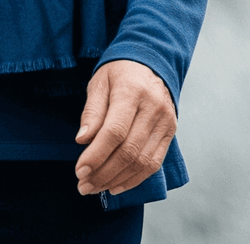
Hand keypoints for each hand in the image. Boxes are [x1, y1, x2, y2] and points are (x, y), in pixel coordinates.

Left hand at [75, 59, 177, 195]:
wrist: (151, 62)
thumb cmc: (118, 73)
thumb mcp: (99, 83)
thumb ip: (92, 111)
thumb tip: (82, 140)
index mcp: (131, 91)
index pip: (114, 131)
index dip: (96, 155)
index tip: (79, 170)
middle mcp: (152, 109)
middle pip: (129, 151)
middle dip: (104, 173)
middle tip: (84, 186)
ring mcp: (165, 123)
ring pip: (142, 161)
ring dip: (117, 180)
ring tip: (96, 188)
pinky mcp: (170, 133)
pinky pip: (154, 163)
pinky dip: (135, 178)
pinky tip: (116, 185)